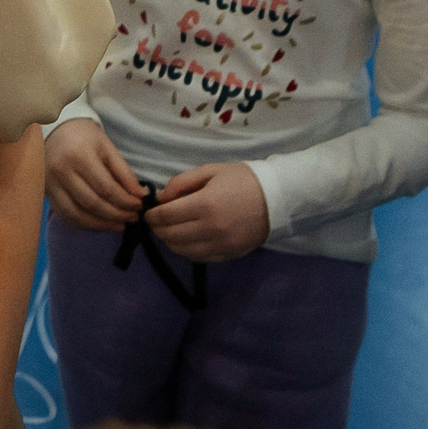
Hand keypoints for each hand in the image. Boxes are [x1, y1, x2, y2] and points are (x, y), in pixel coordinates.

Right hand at [43, 119, 145, 230]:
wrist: (56, 131)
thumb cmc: (85, 137)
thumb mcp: (107, 148)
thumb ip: (124, 172)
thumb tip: (140, 195)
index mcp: (79, 156)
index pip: (106, 188)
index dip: (125, 201)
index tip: (139, 205)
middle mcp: (61, 172)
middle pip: (92, 204)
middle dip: (116, 215)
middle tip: (133, 217)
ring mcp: (51, 185)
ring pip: (77, 215)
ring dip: (101, 225)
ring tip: (119, 225)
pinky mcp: (48, 193)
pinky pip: (65, 216)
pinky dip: (84, 225)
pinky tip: (100, 224)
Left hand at [146, 162, 270, 261]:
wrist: (278, 199)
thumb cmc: (243, 180)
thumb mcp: (211, 170)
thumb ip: (181, 182)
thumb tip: (161, 198)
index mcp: (205, 204)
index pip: (165, 217)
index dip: (152, 216)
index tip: (149, 212)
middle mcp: (211, 229)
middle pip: (170, 236)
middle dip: (158, 229)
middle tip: (157, 221)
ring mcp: (220, 245)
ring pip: (181, 250)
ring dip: (170, 241)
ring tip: (171, 229)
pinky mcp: (228, 255)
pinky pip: (198, 257)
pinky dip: (186, 250)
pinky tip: (187, 239)